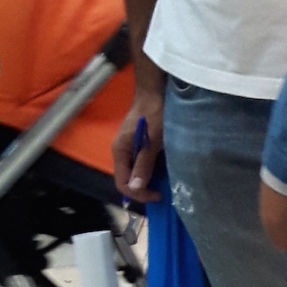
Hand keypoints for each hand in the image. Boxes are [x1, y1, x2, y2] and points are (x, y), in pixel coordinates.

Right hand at [113, 76, 164, 202]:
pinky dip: (153, 168)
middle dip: (144, 188)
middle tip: (164, 191)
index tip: (158, 195)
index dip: (139, 193)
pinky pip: (143, 161)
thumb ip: (143, 164)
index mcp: (119, 152)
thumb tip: (135, 188)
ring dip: (150, 178)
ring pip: (137, 171)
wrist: (155, 91)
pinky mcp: (140, 142)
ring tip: (167, 182)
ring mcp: (131, 147)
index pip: (123, 183)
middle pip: (129, 178)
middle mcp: (122, 151)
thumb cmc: (153, 114)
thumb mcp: (151, 141)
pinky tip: (166, 168)